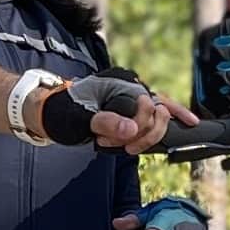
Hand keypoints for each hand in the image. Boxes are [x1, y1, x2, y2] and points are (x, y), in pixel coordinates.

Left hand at [33, 73, 172, 152]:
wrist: (49, 113)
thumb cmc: (61, 111)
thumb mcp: (78, 118)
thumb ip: (105, 122)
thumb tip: (132, 129)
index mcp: (119, 82)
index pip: (147, 106)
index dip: (138, 128)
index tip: (113, 141)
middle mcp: (130, 86)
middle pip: (159, 111)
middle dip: (142, 134)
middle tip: (117, 145)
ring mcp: (132, 98)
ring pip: (161, 114)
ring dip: (146, 137)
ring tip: (123, 146)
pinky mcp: (131, 109)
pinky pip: (156, 115)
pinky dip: (165, 123)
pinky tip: (179, 127)